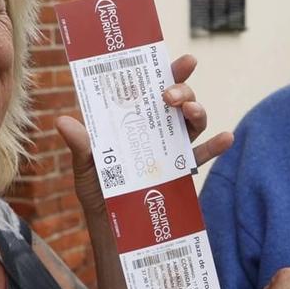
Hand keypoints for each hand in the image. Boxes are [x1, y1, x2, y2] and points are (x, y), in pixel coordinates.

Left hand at [56, 53, 234, 214]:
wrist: (113, 228)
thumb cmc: (98, 191)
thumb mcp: (85, 167)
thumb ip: (81, 145)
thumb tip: (63, 121)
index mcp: (132, 119)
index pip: (149, 88)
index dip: (166, 70)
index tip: (180, 59)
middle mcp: (155, 129)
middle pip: (176, 100)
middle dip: (180, 89)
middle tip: (169, 95)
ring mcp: (171, 149)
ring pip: (192, 122)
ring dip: (197, 111)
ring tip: (191, 111)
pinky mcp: (183, 171)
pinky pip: (202, 155)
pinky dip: (216, 146)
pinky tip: (226, 137)